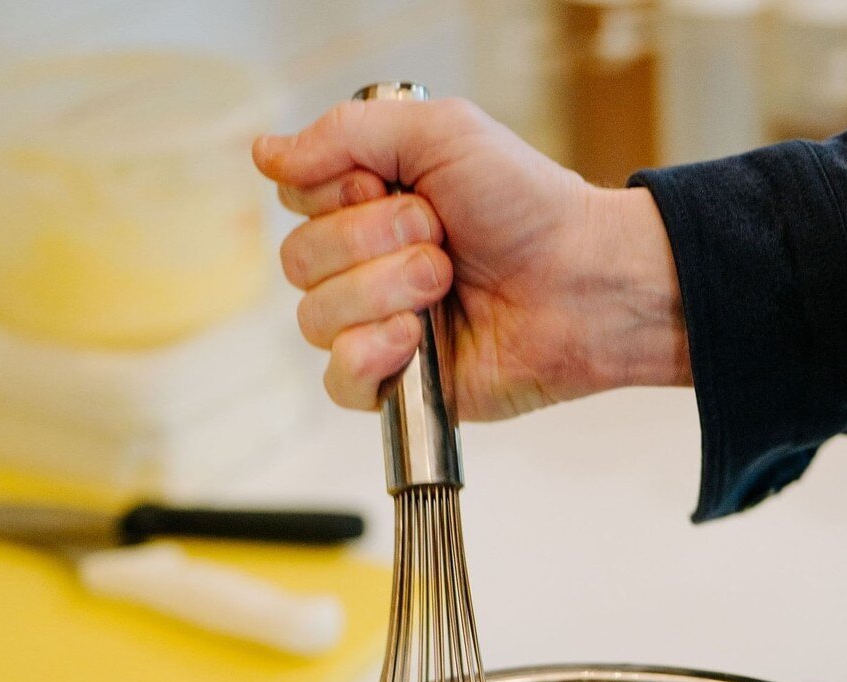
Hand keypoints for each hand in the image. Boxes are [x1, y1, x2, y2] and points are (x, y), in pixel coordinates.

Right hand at [253, 100, 687, 416]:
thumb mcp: (440, 133)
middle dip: (370, 241)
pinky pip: (338, 381)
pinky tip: (414, 337)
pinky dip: (370, 354)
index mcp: (366, 204)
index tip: (394, 184)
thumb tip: (265, 154)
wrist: (581, 281)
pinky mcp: (397, 385)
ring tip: (446, 283)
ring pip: (315, 318)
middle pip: (298, 260)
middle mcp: (364, 266)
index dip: (336, 193)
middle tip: (440, 237)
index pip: (297, 200)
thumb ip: (347, 132)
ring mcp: (377, 327)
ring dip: (383, 290)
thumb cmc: (527, 206)